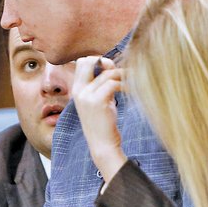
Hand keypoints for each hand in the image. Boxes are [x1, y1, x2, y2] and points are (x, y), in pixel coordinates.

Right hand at [73, 56, 126, 181]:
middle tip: (119, 73)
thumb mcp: (98, 101)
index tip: (111, 70)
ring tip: (131, 82)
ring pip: (106, 73)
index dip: (98, 61)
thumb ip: (100, 86)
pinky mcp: (97, 102)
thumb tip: (111, 68)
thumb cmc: (103, 124)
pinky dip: (125, 84)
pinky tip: (131, 90)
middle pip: (88, 61)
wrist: (102, 145)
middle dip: (106, 62)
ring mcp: (86, 96)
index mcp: (76, 90)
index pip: (82, 62)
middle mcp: (78, 90)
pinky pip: (113, 83)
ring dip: (122, 74)